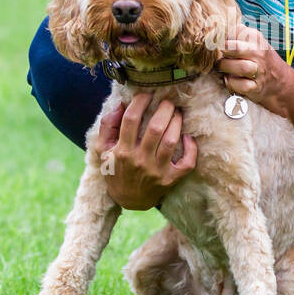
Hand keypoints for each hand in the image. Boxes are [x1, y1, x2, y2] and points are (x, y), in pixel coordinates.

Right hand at [96, 92, 196, 209]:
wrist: (127, 201)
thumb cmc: (115, 171)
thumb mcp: (102, 150)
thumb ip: (107, 126)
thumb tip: (120, 105)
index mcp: (122, 151)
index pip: (131, 120)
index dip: (140, 102)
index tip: (146, 94)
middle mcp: (140, 160)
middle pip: (155, 128)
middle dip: (164, 109)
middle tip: (168, 101)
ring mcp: (157, 171)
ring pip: (171, 141)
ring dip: (177, 123)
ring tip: (177, 113)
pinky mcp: (170, 180)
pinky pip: (187, 163)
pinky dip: (191, 148)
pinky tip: (188, 137)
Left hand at [217, 23, 284, 107]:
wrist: (280, 80)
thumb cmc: (259, 58)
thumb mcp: (252, 40)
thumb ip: (236, 32)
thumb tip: (215, 24)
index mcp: (255, 38)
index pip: (234, 31)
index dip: (219, 36)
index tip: (211, 39)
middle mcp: (259, 53)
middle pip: (235, 48)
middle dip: (221, 51)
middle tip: (215, 54)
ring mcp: (259, 70)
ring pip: (239, 67)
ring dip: (225, 67)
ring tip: (221, 67)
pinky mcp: (256, 87)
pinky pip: (240, 85)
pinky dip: (231, 83)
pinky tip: (228, 79)